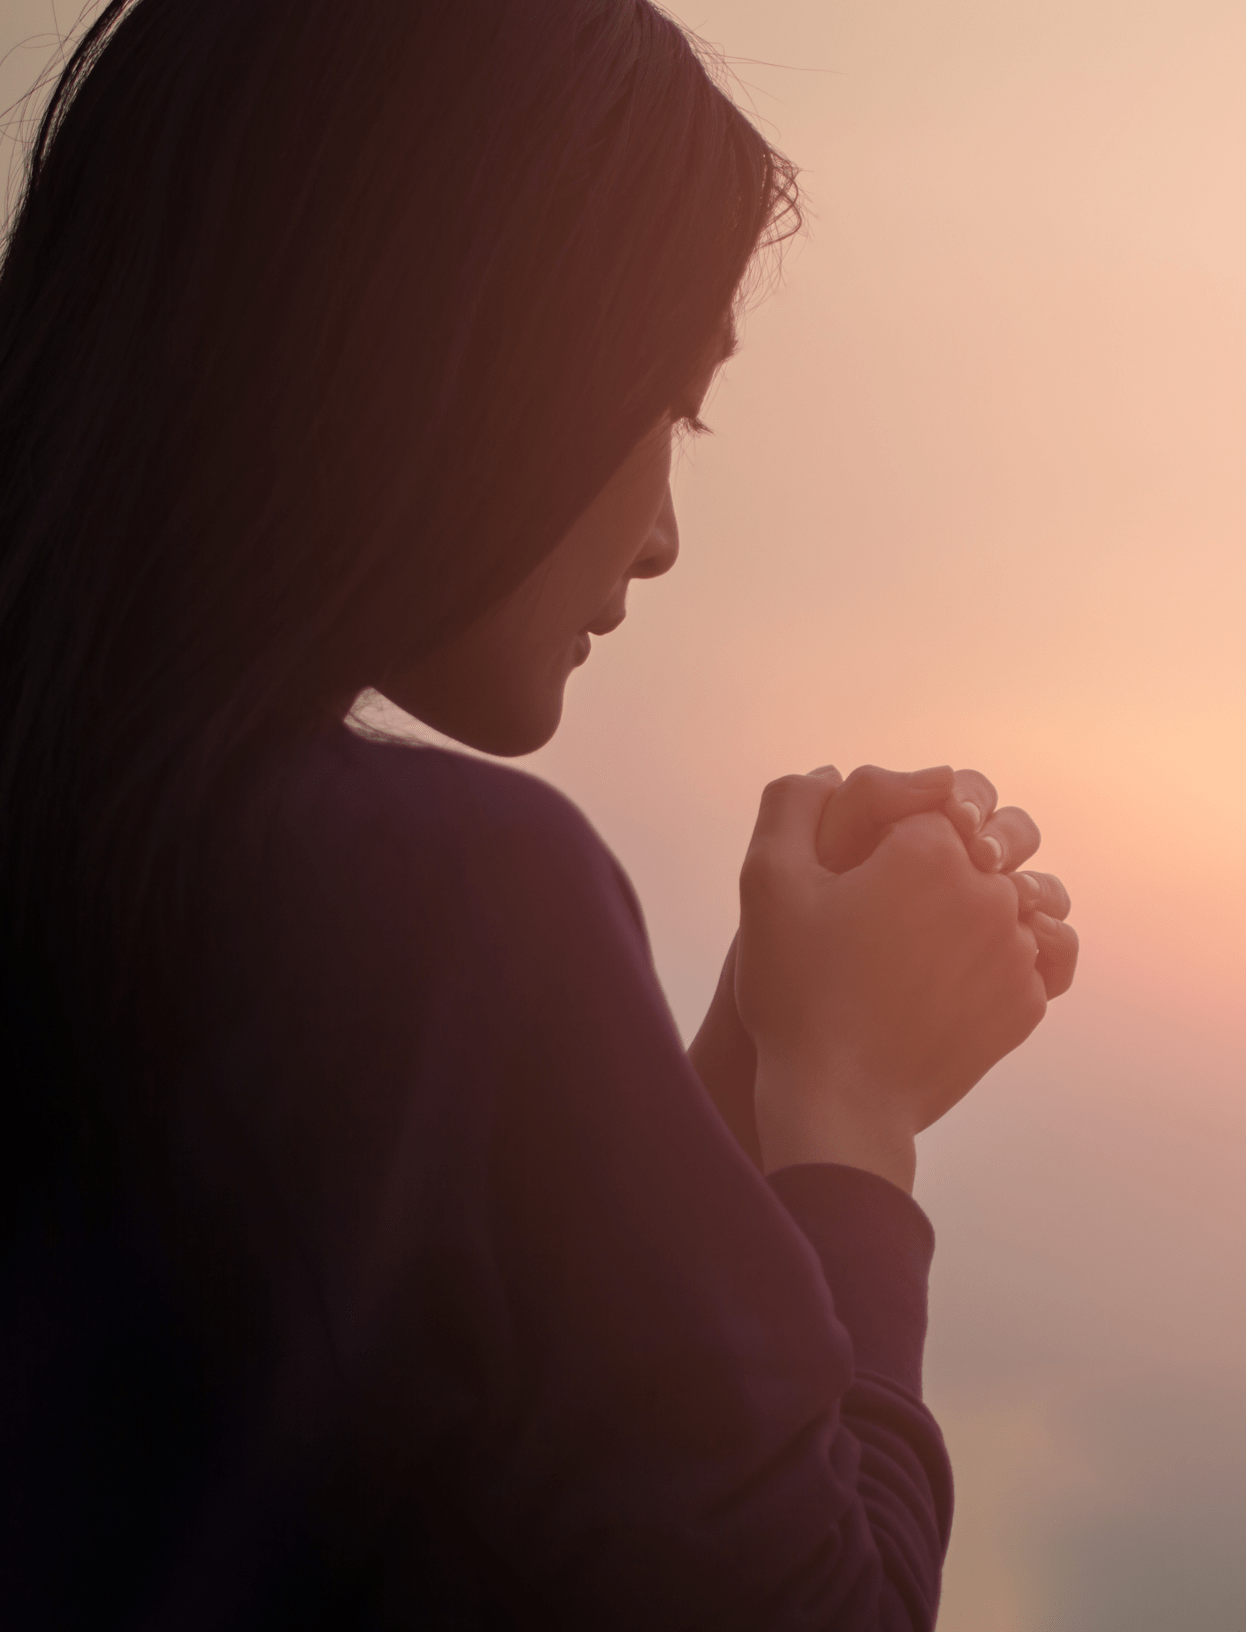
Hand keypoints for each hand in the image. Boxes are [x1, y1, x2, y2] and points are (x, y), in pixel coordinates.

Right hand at [736, 773, 1047, 1189]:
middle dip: (969, 843)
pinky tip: (982, 962)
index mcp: (928, 849)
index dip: (907, 816)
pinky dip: (1023, 948)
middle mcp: (987, 890)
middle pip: (1001, 835)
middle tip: (914, 885)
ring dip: (1004, 894)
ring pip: (1035, 892)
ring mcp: (1015, 948)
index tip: (877, 854)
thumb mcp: (765, 882)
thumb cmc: (797, 988)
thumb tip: (832, 769)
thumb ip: (791, 803)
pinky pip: (1047, 953)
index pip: (940, 796)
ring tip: (956, 924)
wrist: (840, 1099)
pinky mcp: (1027, 1002)